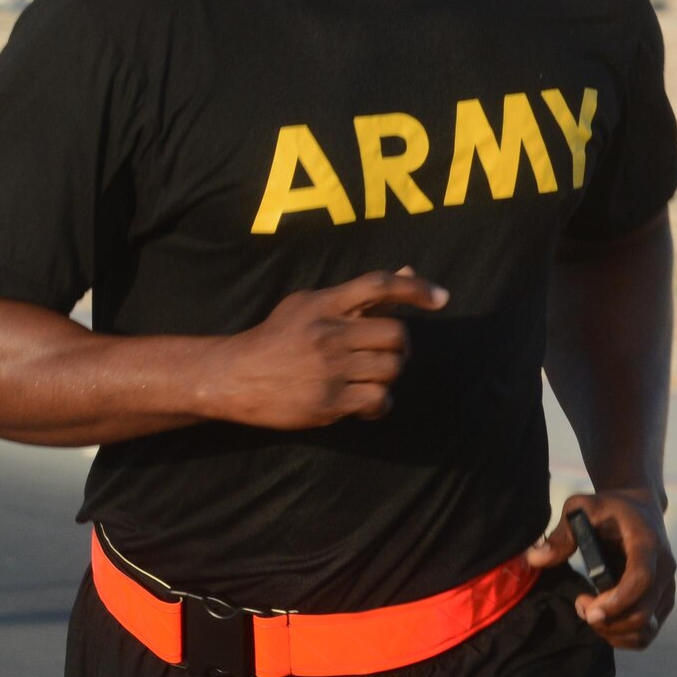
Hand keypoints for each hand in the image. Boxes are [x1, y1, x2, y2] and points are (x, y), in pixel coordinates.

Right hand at [205, 269, 446, 428]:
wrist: (235, 375)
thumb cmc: (280, 337)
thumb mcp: (312, 305)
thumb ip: (362, 295)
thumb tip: (408, 272)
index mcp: (325, 304)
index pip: (379, 285)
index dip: (416, 288)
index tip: (441, 298)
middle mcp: (329, 333)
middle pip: (396, 335)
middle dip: (400, 346)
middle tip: (387, 353)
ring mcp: (329, 369)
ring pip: (392, 369)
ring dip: (390, 375)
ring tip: (372, 378)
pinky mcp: (328, 402)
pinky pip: (378, 400)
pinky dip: (380, 404)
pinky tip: (366, 402)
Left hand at [528, 487, 675, 650]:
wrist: (640, 509)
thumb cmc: (609, 508)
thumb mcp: (582, 508)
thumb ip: (561, 534)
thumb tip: (535, 559)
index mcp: (647, 544)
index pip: (641, 578)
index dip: (617, 600)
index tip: (589, 611)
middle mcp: (665, 569)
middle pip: (643, 613)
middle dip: (606, 621)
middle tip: (580, 605)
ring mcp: (667, 588)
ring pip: (645, 630)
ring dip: (612, 631)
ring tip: (589, 610)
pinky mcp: (663, 602)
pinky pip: (646, 633)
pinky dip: (620, 635)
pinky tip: (602, 617)